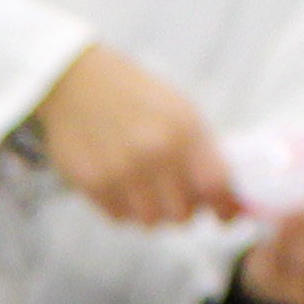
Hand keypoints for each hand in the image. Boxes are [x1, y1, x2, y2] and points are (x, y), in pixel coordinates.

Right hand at [28, 44, 242, 230]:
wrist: (77, 82)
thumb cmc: (136, 97)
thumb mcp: (180, 112)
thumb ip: (204, 152)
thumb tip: (226, 196)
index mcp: (183, 129)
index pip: (215, 185)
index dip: (225, 206)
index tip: (225, 215)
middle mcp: (154, 152)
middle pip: (182, 214)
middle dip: (183, 208)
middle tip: (176, 193)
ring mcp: (121, 171)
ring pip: (150, 222)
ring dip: (152, 211)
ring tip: (146, 187)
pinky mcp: (92, 184)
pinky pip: (120, 217)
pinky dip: (125, 207)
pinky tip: (121, 181)